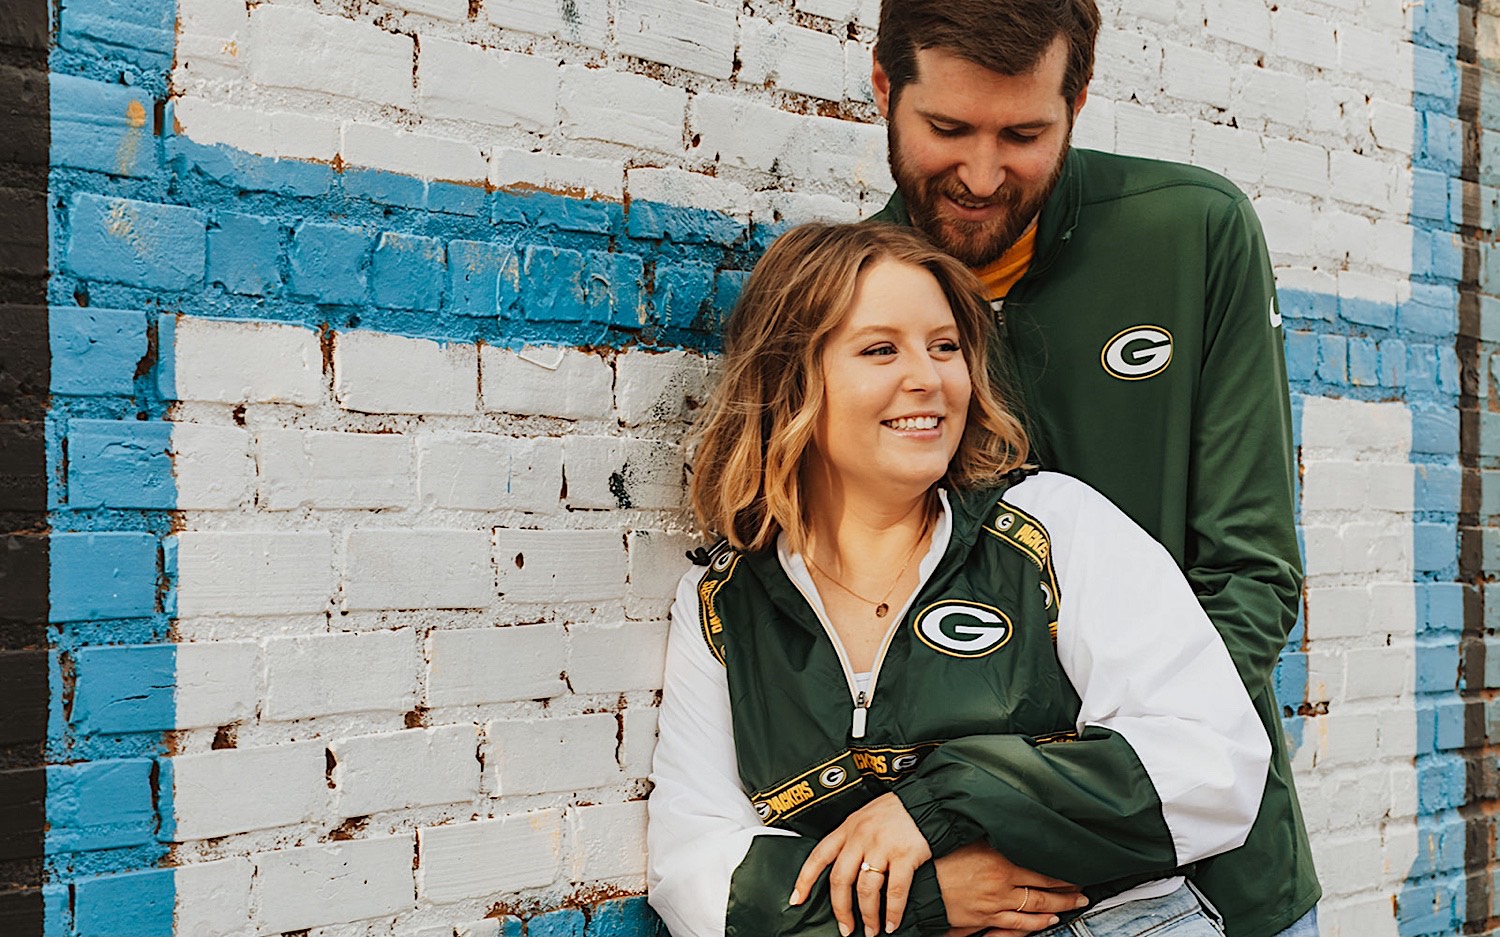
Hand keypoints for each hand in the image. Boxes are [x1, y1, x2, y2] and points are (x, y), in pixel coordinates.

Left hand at [789, 793, 932, 936]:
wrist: (926, 801)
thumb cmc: (895, 812)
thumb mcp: (865, 817)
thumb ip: (852, 840)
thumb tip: (844, 873)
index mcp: (848, 828)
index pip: (819, 855)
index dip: (805, 879)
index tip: (796, 899)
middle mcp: (861, 837)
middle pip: (840, 879)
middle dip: (840, 909)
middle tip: (845, 928)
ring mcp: (882, 846)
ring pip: (866, 889)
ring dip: (868, 916)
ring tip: (872, 930)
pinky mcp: (905, 854)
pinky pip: (895, 891)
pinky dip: (892, 912)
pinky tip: (892, 923)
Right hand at [934, 842, 1086, 936]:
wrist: (917, 887)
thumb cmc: (937, 860)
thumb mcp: (968, 840)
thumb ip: (992, 838)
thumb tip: (1010, 829)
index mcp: (999, 860)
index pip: (1041, 866)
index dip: (1062, 870)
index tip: (1075, 866)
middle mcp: (1002, 884)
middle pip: (1045, 889)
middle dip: (1068, 890)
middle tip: (1083, 889)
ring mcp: (996, 904)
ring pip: (1037, 908)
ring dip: (1059, 906)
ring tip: (1074, 904)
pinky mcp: (986, 919)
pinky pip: (1019, 924)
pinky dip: (1037, 924)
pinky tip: (1048, 921)